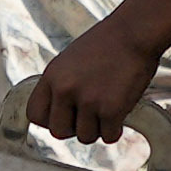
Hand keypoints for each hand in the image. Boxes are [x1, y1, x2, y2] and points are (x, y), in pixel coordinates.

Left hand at [21, 22, 162, 149]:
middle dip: (74, 128)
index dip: (50, 119)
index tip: (65, 115)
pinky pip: (109, 137)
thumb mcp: (70, 60)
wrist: (135, 32)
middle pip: (58, 132)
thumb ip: (61, 84)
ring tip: (109, 108)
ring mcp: (88, 101)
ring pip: (85, 137)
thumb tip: (58, 112)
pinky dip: (116, 130)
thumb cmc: (108, 44)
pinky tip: (121, 113)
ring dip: (98, 128)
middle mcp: (65, 89)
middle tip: (90, 115)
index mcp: (52, 76)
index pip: (34, 114)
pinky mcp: (111, 110)